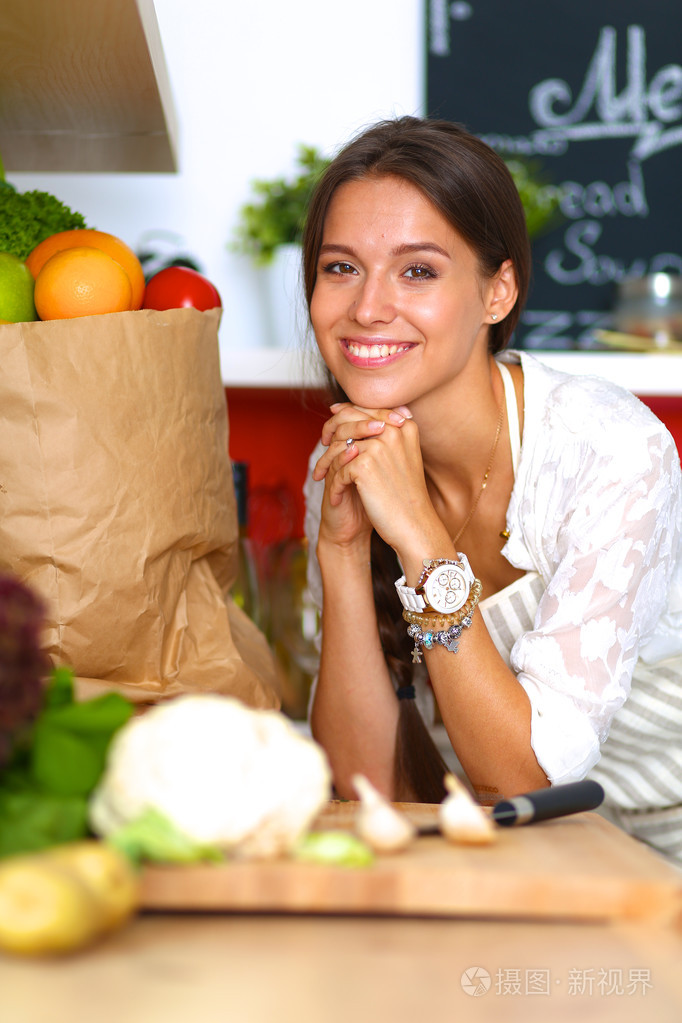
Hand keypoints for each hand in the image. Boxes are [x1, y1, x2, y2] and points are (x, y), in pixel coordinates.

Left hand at [314, 402, 444, 562]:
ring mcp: (378, 446)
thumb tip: (356, 417)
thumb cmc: (406, 495)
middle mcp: (392, 430)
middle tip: (322, 445)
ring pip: (338, 446)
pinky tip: (335, 499)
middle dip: (330, 431)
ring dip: (326, 462)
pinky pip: (338, 470)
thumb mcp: (401, 457)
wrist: (415, 525)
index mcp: (403, 425)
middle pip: (348, 420)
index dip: (345, 414)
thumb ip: (383, 436)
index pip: (366, 408)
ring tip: (321, 476)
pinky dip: (334, 485)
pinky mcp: (364, 465)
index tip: (330, 425)